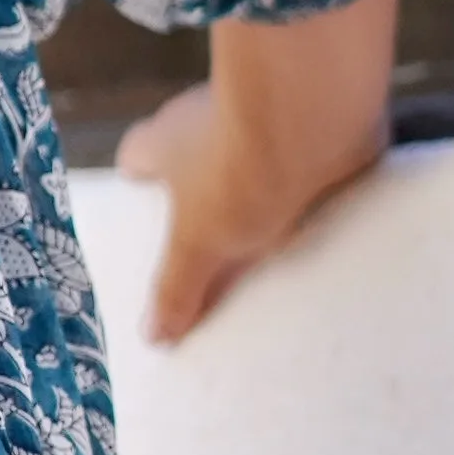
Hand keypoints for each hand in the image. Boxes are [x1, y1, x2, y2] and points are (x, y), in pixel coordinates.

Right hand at [114, 0, 401, 345]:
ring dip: (260, 199)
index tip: (146, 222)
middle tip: (211, 255)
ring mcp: (261, 125)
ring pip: (251, 167)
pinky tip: (316, 232)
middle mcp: (208, 122)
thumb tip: (153, 333)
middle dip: (203, 203)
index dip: (138, 187)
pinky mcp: (307, 131)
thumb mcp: (196, 245)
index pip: (136, 158)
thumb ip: (176, 287)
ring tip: (269, 255)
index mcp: (165, 140)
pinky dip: (305, 195)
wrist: (314, 120)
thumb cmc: (237, 170)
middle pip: (194, 164)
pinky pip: (300, 170)